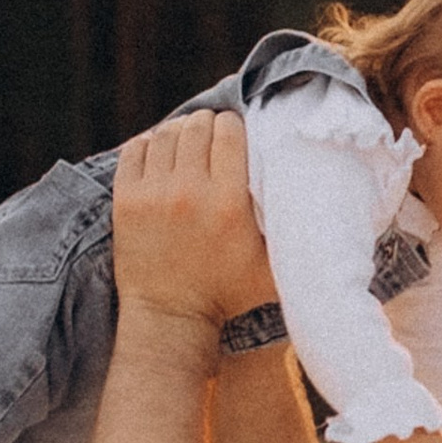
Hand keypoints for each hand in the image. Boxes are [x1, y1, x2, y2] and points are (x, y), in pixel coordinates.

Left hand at [111, 113, 275, 333]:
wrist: (171, 318)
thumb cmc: (227, 294)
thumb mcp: (272, 267)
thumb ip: (290, 233)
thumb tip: (315, 202)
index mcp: (229, 202)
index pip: (229, 131)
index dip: (234, 127)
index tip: (236, 137)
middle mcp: (190, 191)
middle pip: (197, 125)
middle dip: (207, 126)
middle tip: (212, 138)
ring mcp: (153, 193)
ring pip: (166, 133)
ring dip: (179, 133)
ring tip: (187, 145)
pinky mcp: (126, 200)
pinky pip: (135, 150)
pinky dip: (148, 145)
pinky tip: (160, 155)